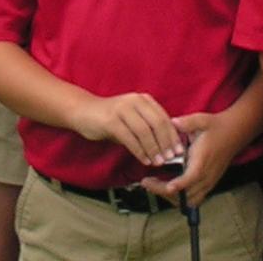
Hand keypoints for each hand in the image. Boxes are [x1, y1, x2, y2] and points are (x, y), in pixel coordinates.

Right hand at [61, 91, 181, 165]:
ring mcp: (122, 109)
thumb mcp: (132, 119)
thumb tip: (167, 147)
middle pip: (157, 124)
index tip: (179, 150)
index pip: (163, 117)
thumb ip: (148, 128)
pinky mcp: (111, 120)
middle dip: (165, 143)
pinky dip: (139, 151)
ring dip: (153, 149)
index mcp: (143, 100)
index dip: (173, 135)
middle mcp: (134, 101)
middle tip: (171, 158)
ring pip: (144, 132)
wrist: (83, 112)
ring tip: (158, 162)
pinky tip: (144, 160)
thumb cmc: (110, 119)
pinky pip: (130, 138)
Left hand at [138, 112, 234, 205]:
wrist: (234, 133)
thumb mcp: (202, 120)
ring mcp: (208, 183)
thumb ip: (187, 122)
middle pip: (186, 193)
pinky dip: (180, 200)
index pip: (192, 177)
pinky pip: (194, 200)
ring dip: (170, 197)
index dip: (180, 184)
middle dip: (164, 191)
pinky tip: (167, 189)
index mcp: (203, 160)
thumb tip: (173, 123)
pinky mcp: (208, 185)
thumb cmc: (215, 127)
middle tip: (147, 182)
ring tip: (153, 185)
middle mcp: (206, 175)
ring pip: (188, 200)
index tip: (168, 187)